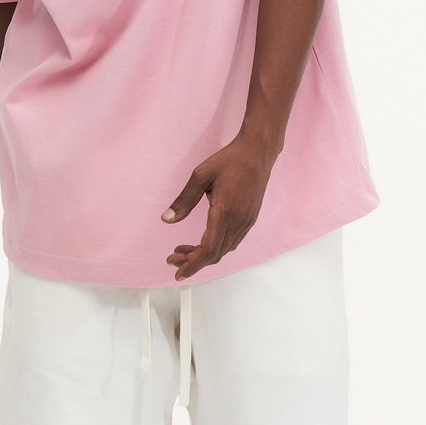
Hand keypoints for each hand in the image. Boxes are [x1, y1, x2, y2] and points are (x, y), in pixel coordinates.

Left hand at [161, 131, 276, 280]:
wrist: (258, 152)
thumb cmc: (230, 160)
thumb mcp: (200, 176)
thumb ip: (183, 200)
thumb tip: (167, 219)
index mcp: (225, 213)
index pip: (208, 251)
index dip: (192, 265)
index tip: (178, 272)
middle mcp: (238, 222)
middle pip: (215, 255)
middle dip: (192, 261)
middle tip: (173, 258)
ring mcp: (246, 222)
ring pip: (223, 250)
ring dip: (203, 255)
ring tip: (183, 250)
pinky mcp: (249, 219)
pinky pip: (231, 241)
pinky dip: (215, 246)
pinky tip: (203, 240)